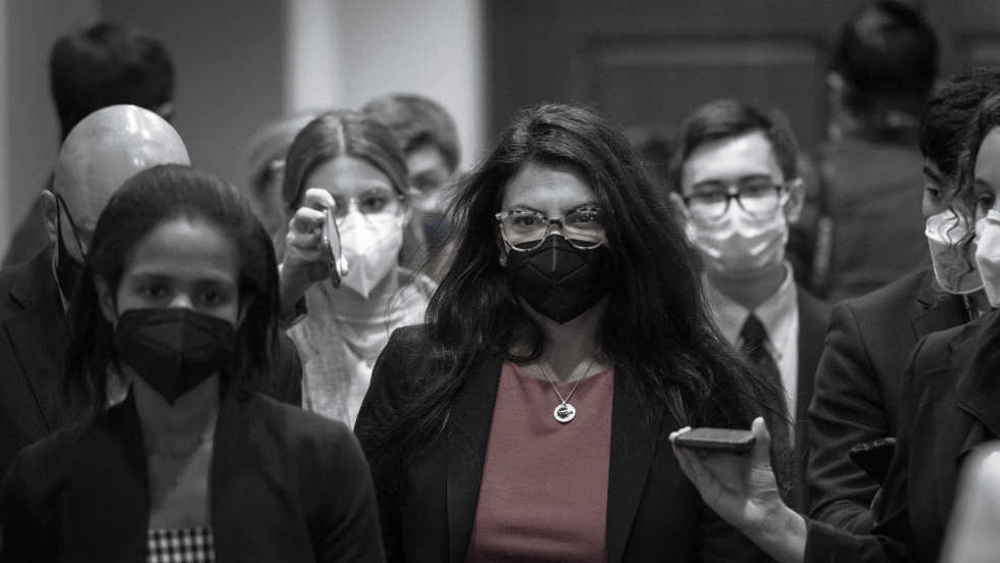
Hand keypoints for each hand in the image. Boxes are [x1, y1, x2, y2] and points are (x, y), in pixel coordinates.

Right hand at [279, 188, 334, 308]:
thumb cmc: (318, 261)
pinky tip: (318, 257)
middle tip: (323, 219)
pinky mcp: (291, 251)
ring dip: (313, 236)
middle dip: (314, 215)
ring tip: (322, 241)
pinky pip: (301, 249)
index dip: (321, 197)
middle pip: (302, 212)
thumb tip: (343, 269)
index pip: (312, 198)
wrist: (301, 278)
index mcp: (313, 218)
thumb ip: (339, 261)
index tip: (331, 205)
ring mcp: (294, 237)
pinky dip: (313, 254)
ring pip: (298, 229)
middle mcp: (301, 225)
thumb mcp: (332, 259)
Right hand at [670, 417, 785, 534]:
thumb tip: (760, 420)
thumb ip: (760, 441)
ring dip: (681, 451)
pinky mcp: (706, 489)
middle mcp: (712, 469)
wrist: (765, 511)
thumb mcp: (761, 460)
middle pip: (692, 454)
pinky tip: (685, 451)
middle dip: (683, 442)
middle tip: (678, 432)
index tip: (689, 428)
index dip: (696, 438)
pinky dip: (689, 461)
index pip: (704, 447)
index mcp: (722, 460)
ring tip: (675, 438)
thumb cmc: (763, 488)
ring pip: (689, 463)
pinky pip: (695, 473)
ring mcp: (708, 479)